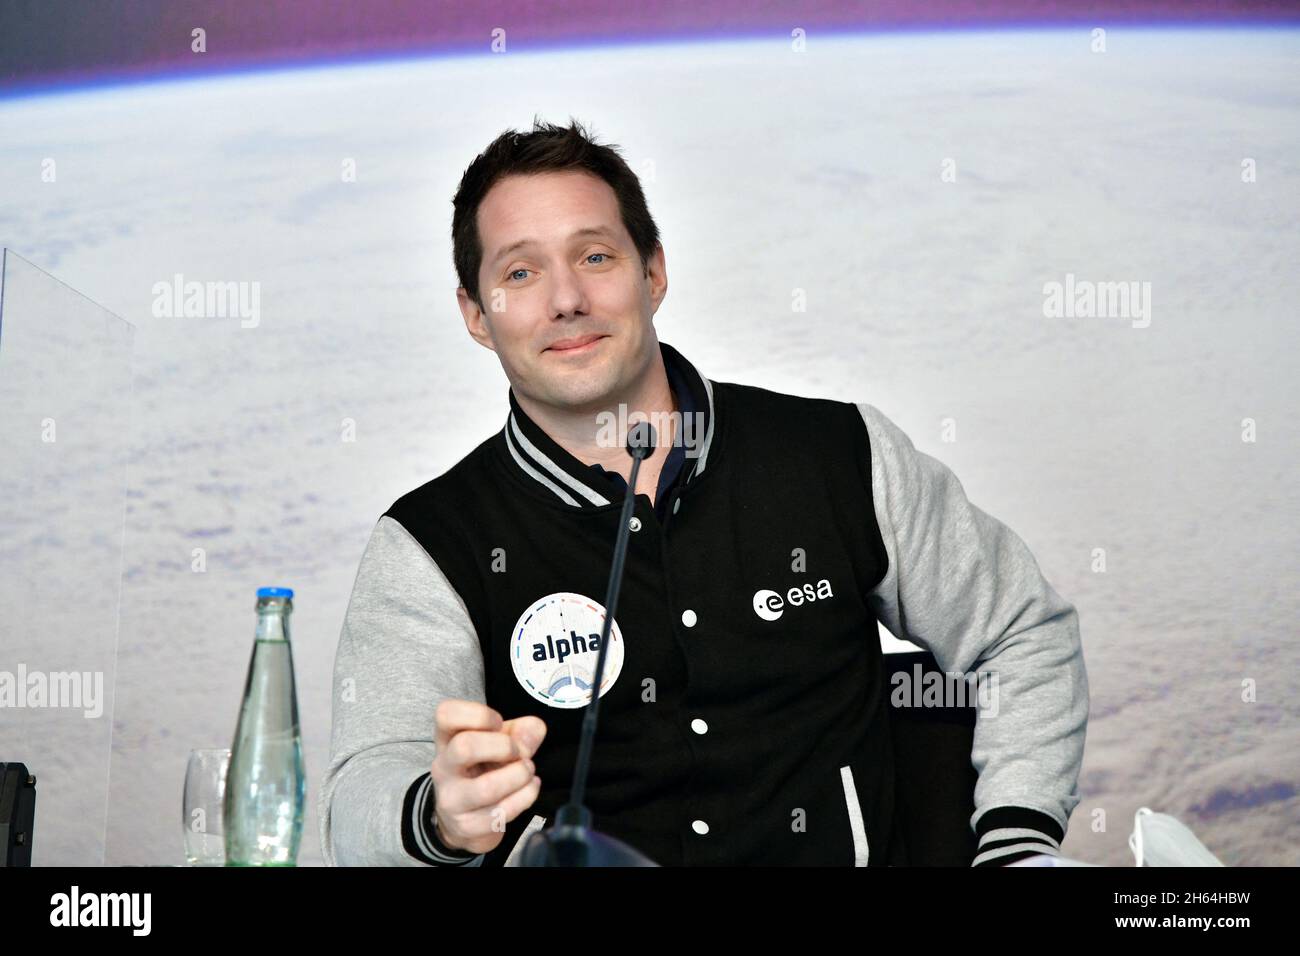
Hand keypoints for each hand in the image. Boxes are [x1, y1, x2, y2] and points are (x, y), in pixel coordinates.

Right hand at [430, 699, 545, 854]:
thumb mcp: (499, 743)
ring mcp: (452, 799)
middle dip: (504, 746)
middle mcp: (443, 767)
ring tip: (528, 770)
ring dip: (519, 775)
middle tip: (518, 752)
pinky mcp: (467, 825)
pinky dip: (526, 795)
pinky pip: (503, 811)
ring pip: (487, 787)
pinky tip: (530, 787)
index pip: (446, 714)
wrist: (466, 820)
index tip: (498, 723)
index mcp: (447, 739)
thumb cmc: (483, 770)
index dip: (479, 714)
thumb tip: (534, 731)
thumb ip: (521, 731)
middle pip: (465, 747)